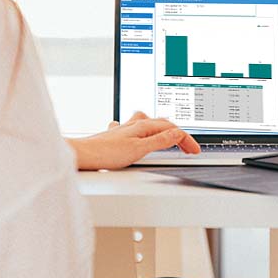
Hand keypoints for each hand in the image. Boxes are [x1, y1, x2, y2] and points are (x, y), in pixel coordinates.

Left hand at [68, 112, 199, 169]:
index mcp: (143, 125)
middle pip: (162, 124)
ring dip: (162, 128)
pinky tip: (139, 135)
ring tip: (170, 134)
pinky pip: (135, 128)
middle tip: (188, 147)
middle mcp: (134, 124)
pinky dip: (144, 131)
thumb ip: (160, 141)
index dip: (186, 139)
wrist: (83, 154)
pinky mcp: (117, 136)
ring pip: (148, 122)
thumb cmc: (106, 153)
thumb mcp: (139, 149)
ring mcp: (125, 129)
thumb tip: (178, 133)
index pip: (172, 129)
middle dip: (178, 134)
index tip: (194, 150)